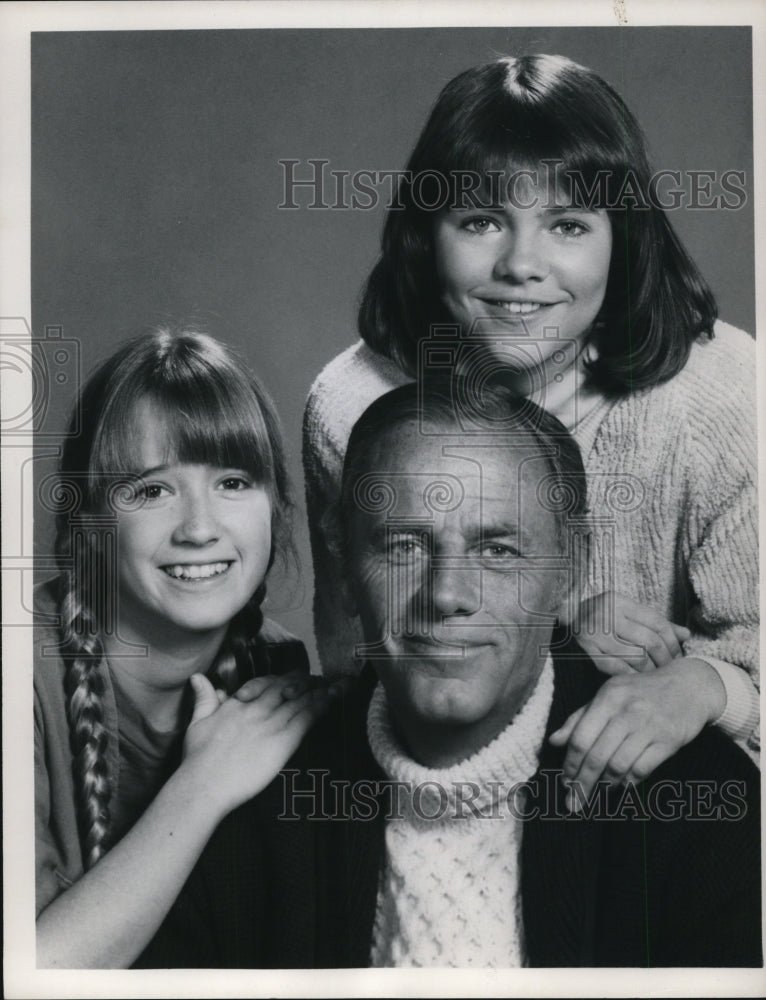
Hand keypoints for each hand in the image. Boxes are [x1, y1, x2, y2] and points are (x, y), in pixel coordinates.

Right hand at [181, 670, 336, 817]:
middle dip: (307, 681)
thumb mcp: (197, 722)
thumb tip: (198, 677)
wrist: (204, 784)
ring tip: (338, 686)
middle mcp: (257, 708)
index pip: (266, 683)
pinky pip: (306, 719)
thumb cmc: (197, 759)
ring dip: (321, 691)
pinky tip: (331, 702)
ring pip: (301, 700)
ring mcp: (271, 723)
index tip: (296, 678)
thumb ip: (204, 698)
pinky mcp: (282, 741)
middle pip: (288, 687)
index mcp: (238, 703)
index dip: (285, 679)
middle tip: (324, 679)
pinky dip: (320, 708)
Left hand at [549, 657, 725, 808]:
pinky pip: (642, 769)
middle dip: (582, 784)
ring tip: (597, 794)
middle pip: (597, 756)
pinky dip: (628, 783)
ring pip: (618, 765)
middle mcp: (627, 711)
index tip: (565, 782)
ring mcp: (649, 726)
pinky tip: (620, 787)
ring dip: (604, 785)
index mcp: (607, 697)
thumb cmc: (641, 692)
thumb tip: (554, 741)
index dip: (570, 764)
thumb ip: (580, 717)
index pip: (580, 737)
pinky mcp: (669, 740)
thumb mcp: (609, 695)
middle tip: (574, 802)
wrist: (689, 686)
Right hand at [572, 592, 689, 674]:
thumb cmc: (599, 616)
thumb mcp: (624, 611)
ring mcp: (594, 634)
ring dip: (652, 671)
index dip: (673, 641)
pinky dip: (634, 676)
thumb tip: (686, 634)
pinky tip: (641, 680)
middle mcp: (605, 615)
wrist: (560, 620)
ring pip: (636, 657)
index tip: (679, 655)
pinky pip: (618, 668)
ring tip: (658, 676)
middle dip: (666, 658)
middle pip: (649, 640)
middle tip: (672, 669)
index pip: (656, 622)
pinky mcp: (586, 651)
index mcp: (618, 601)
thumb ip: (653, 621)